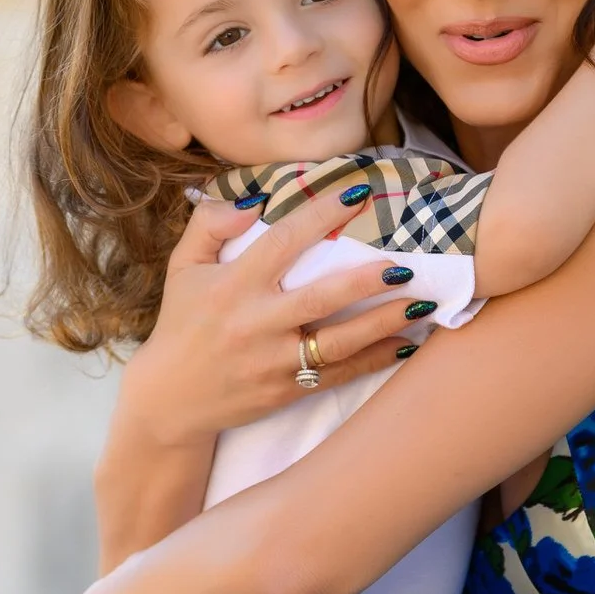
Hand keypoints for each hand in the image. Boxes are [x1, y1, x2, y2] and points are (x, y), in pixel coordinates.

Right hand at [118, 183, 430, 448]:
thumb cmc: (182, 325)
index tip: (358, 193)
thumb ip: (209, 225)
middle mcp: (257, 322)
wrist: (171, 400)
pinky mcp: (288, 391)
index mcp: (233, 285)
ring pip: (339, 341)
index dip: (321, 215)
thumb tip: (250, 200)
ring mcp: (275, 360)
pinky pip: (340, 375)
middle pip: (321, 297)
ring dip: (384, 324)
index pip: (284, 242)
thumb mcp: (182, 268)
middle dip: (367, 281)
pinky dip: (375, 360)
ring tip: (423, 306)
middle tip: (406, 265)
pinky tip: (408, 344)